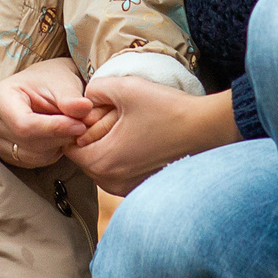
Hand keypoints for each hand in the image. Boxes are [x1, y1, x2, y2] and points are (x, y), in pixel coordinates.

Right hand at [0, 56, 94, 169]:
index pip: (24, 124)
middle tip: (79, 125)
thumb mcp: (62, 82)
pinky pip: (32, 162)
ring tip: (65, 127)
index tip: (80, 126)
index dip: (54, 128)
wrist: (41, 88)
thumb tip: (85, 109)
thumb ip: (71, 98)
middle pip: (28, 142)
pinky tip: (54, 136)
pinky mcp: (2, 153)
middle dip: (59, 137)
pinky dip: (49, 152)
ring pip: (32, 156)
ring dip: (56, 146)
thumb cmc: (51, 80)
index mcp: (0, 96)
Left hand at [67, 78, 238, 195]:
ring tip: (129, 126)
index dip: (78, 126)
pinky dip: (123, 157)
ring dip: (108, 147)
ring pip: (103, 164)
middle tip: (113, 117)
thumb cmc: (167, 109)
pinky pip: (120, 171)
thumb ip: (94, 88)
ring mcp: (128, 189)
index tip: (96, 112)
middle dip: (92, 137)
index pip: (69, 146)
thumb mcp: (124, 88)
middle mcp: (111, 183)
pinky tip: (141, 139)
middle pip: (85, 157)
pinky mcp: (143, 188)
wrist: (207, 129)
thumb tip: (85, 96)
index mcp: (102, 162)